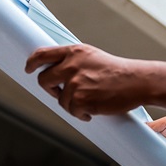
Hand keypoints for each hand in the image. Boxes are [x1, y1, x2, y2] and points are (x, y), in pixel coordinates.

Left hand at [25, 44, 143, 120]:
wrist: (137, 81)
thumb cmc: (117, 71)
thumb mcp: (92, 57)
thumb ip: (72, 61)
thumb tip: (55, 72)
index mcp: (74, 51)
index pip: (42, 54)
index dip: (31, 62)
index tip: (28, 68)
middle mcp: (71, 65)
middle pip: (43, 79)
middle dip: (50, 89)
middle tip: (59, 93)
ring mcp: (75, 83)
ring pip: (60, 100)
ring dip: (73, 104)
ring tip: (91, 101)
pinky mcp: (80, 99)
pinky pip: (72, 112)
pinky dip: (81, 114)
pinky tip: (93, 110)